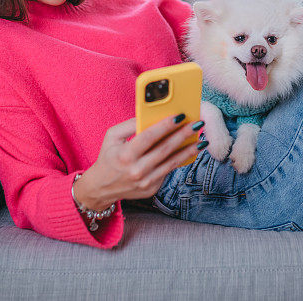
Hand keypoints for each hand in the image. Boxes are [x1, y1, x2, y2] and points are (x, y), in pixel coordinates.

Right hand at [73, 114, 202, 209]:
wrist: (101, 188)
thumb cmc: (108, 157)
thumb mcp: (112, 137)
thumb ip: (129, 125)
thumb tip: (151, 114)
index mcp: (125, 155)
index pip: (149, 137)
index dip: (165, 125)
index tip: (180, 115)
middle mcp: (136, 170)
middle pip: (165, 149)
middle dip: (183, 135)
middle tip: (198, 124)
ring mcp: (146, 182)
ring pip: (172, 163)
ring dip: (189, 150)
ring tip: (201, 140)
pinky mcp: (152, 189)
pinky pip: (168, 171)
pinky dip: (180, 160)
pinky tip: (190, 151)